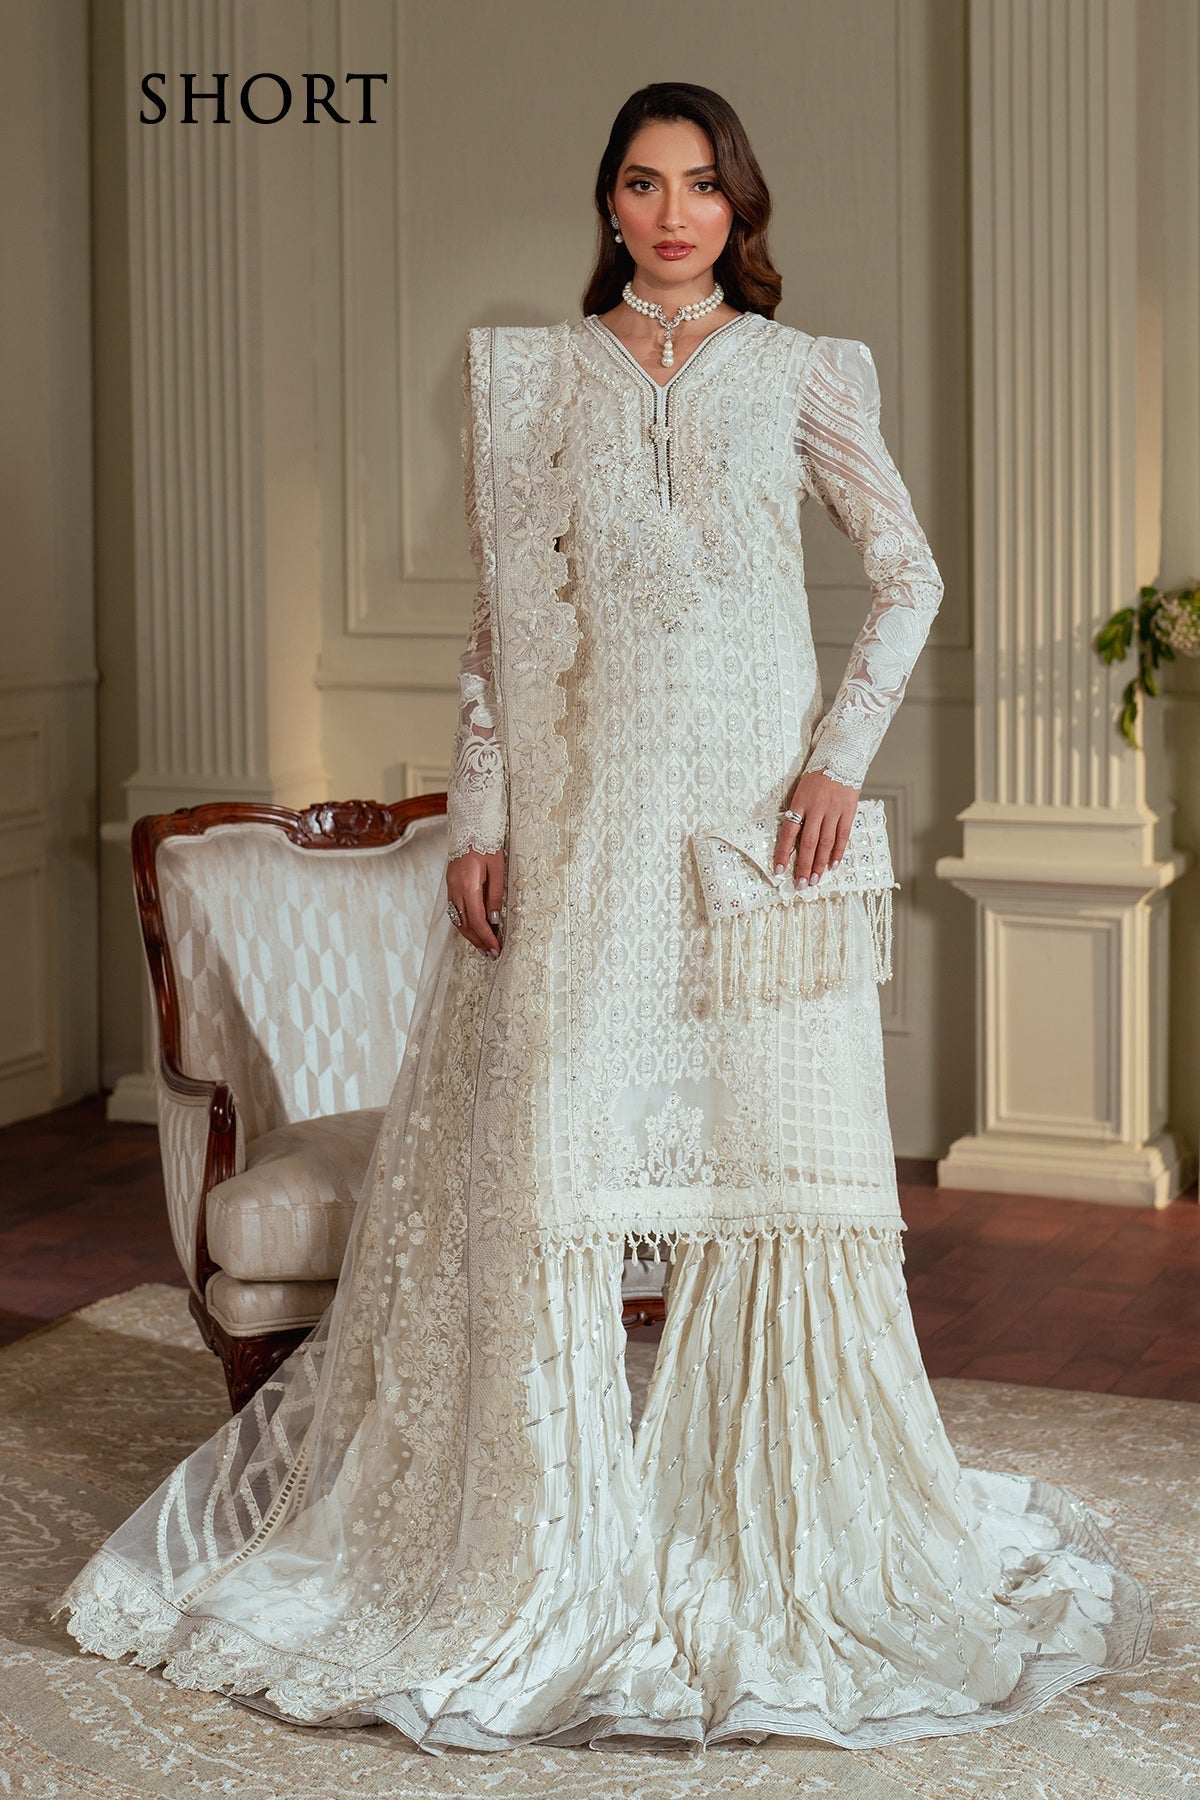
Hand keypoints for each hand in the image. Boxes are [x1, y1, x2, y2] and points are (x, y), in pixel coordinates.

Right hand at [446, 848, 505, 957]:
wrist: (469, 829)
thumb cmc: (486, 846)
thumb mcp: (497, 869)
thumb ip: (494, 895)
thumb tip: (494, 920)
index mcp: (468, 885)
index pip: (477, 920)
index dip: (487, 937)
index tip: (496, 949)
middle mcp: (455, 890)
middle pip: (465, 924)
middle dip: (479, 942)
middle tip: (492, 954)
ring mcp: (450, 889)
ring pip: (458, 920)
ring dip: (470, 936)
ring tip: (483, 948)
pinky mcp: (450, 887)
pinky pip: (455, 912)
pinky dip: (465, 925)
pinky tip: (474, 931)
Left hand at [773, 771, 859, 888]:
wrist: (841, 758)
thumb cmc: (817, 776)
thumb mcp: (801, 791)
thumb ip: (797, 813)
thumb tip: (792, 839)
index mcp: (800, 803)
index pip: (788, 832)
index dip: (783, 853)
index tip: (779, 870)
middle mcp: (816, 808)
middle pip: (808, 842)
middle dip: (804, 866)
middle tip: (801, 884)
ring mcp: (833, 810)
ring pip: (825, 842)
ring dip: (820, 864)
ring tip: (816, 879)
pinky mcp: (848, 811)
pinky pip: (843, 835)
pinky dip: (838, 852)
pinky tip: (833, 865)